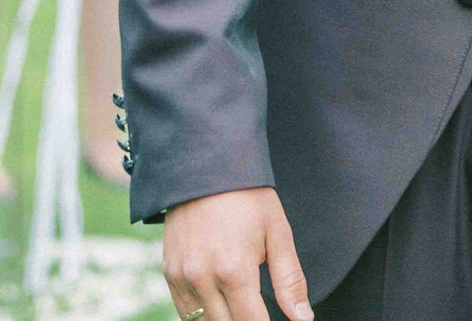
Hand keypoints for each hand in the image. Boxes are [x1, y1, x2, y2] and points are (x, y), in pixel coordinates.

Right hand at [163, 186, 310, 320]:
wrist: (204, 166)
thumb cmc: (248, 198)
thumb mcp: (277, 233)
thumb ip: (290, 281)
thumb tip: (303, 319)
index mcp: (234, 272)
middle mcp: (203, 279)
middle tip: (259, 312)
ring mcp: (182, 278)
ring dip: (224, 320)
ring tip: (242, 309)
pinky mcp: (168, 273)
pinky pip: (185, 311)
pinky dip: (202, 316)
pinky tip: (221, 306)